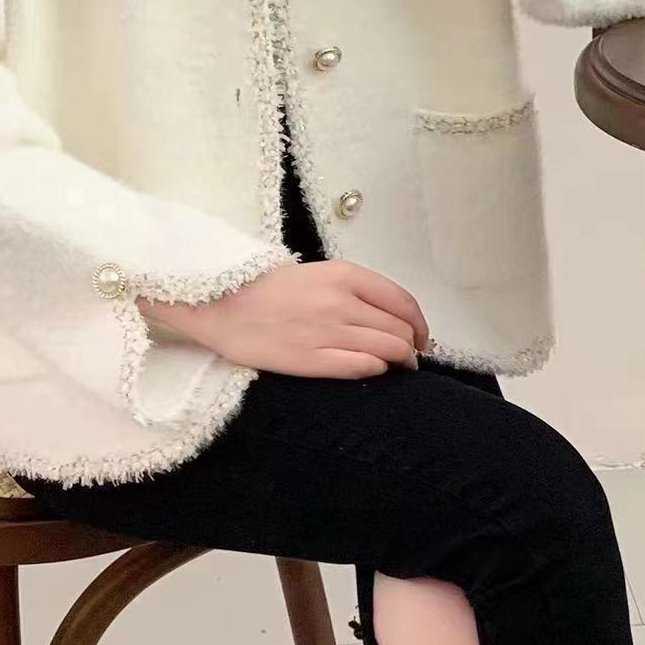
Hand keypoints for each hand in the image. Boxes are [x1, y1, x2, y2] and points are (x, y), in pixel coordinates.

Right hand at [137, 258, 430, 378]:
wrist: (222, 303)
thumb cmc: (269, 288)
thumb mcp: (319, 273)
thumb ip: (355, 290)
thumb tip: (392, 315)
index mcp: (345, 275)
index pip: (403, 302)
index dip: (420, 323)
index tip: (421, 335)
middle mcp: (342, 303)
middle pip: (399, 329)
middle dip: (413, 345)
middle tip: (411, 355)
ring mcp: (329, 333)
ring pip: (388, 350)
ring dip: (400, 361)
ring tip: (398, 367)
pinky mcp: (313, 360)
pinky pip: (363, 368)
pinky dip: (377, 370)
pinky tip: (373, 370)